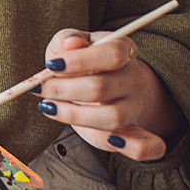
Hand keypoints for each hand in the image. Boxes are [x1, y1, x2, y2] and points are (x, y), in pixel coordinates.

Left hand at [37, 28, 186, 161]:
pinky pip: (148, 147)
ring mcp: (135, 107)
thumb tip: (71, 43)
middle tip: (41, 88)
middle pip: (102, 87)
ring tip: (50, 107)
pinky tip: (111, 140)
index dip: (79, 60)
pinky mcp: (136, 134)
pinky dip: (135, 149)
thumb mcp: (70, 45)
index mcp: (122, 50)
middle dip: (63, 89)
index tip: (51, 65)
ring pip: (113, 117)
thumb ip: (67, 40)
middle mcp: (134, 78)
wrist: (106, 86)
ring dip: (74, 115)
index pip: (111, 54)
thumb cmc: (82, 63)